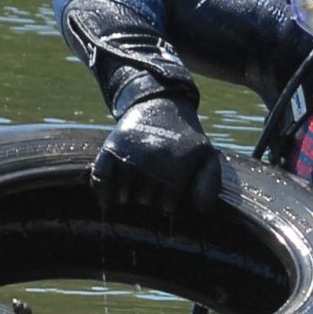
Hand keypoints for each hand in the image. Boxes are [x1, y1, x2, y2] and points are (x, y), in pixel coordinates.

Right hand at [89, 96, 221, 213]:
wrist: (161, 103)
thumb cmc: (185, 138)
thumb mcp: (206, 156)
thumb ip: (210, 183)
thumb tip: (203, 210)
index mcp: (177, 167)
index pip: (167, 205)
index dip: (168, 202)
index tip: (170, 192)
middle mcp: (153, 163)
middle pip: (145, 201)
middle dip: (149, 198)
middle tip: (153, 183)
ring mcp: (131, 156)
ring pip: (125, 196)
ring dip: (128, 197)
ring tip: (136, 186)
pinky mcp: (112, 149)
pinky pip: (102, 179)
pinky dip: (103, 193)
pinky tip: (107, 203)